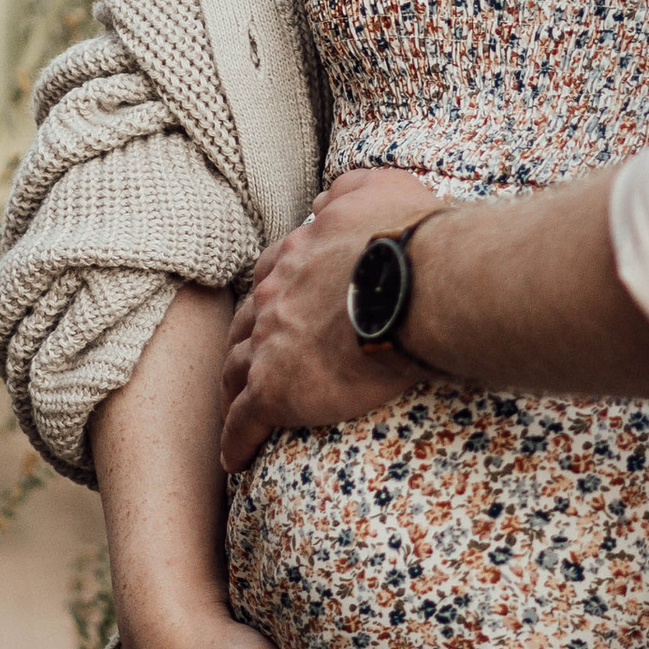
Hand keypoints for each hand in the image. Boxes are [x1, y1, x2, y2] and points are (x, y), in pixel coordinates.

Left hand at [218, 167, 441, 477]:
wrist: (415, 285)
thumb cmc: (408, 238)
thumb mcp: (377, 189)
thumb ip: (347, 189)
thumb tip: (324, 196)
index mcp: (297, 254)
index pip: (271, 277)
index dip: (272, 296)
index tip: (277, 311)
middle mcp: (274, 295)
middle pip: (245, 324)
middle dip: (245, 342)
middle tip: (251, 362)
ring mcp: (269, 343)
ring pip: (235, 372)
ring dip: (233, 390)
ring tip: (236, 411)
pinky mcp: (275, 390)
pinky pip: (243, 423)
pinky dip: (235, 440)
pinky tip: (234, 459)